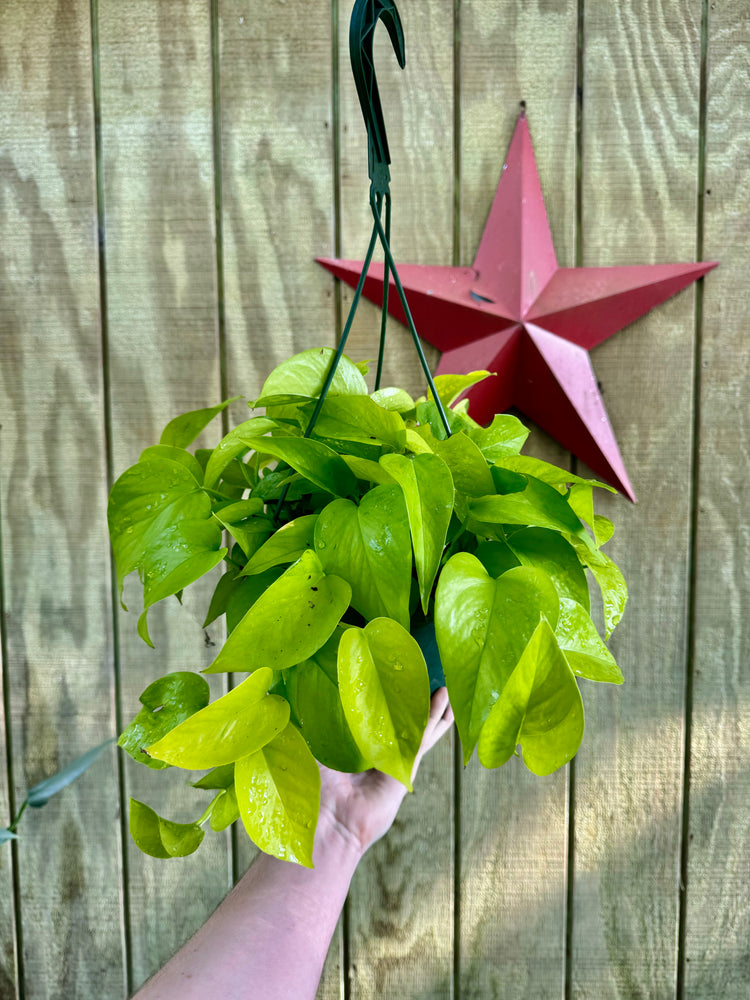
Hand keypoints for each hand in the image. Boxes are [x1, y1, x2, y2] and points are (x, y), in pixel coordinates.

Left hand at [316, 687, 453, 856]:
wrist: (328, 820)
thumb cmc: (315, 786)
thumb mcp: (315, 746)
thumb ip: (317, 723)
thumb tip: (305, 694)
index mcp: (354, 749)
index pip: (373, 719)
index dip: (383, 700)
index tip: (390, 678)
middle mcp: (376, 754)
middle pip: (401, 724)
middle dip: (414, 705)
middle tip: (426, 681)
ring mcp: (394, 762)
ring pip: (418, 729)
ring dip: (432, 709)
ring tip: (446, 689)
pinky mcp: (406, 769)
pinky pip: (422, 737)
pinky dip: (434, 717)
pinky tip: (444, 700)